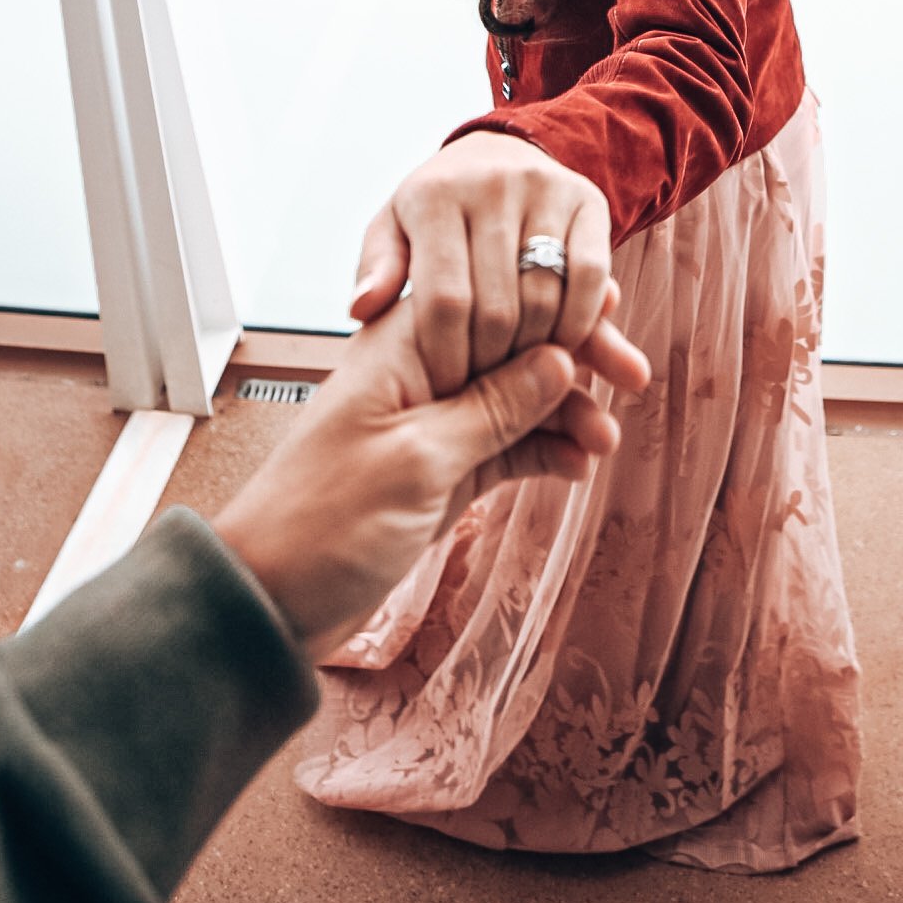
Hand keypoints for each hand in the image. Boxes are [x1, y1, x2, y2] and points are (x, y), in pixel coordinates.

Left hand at [212, 281, 648, 663]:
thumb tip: (560, 359)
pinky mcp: (442, 472)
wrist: (267, 600)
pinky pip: (506, 447)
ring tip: (607, 443)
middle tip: (635, 378)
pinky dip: (542, 454)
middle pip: (514, 347)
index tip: (610, 313)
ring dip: (565, 416)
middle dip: (574, 361)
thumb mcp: (418, 461)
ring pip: (518, 400)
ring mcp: (434, 424)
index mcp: (403, 348)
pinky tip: (578, 468)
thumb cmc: (324, 522)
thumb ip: (492, 408)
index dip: (552, 306)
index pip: (493, 301)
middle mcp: (422, 375)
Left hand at [348, 130, 636, 397]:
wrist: (499, 153)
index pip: (445, 298)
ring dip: (536, 352)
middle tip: (484, 393)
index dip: (447, 356)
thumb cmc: (437, 208)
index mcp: (434, 195)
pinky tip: (562, 348)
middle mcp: (492, 184)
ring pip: (546, 295)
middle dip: (491, 364)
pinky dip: (580, 321)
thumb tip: (361, 309)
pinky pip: (592, 276)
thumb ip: (377, 268)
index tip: (444, 390)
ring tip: (519, 378)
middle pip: (498, 305)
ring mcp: (545, 189)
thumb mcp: (394, 228)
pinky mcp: (589, 202)